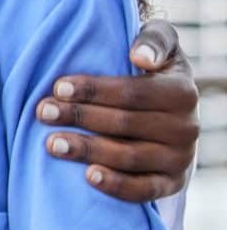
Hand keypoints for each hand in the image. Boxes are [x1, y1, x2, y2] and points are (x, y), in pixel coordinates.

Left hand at [38, 18, 199, 202]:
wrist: (170, 117)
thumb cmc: (152, 74)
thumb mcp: (159, 48)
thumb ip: (154, 39)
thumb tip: (140, 56)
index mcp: (182, 92)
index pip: (132, 93)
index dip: (93, 90)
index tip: (57, 87)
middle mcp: (186, 127)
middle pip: (125, 124)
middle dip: (79, 117)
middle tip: (43, 112)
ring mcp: (180, 158)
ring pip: (129, 157)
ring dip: (88, 150)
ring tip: (52, 143)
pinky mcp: (171, 184)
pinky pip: (144, 190)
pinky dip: (117, 185)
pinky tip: (88, 176)